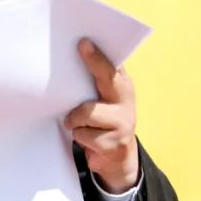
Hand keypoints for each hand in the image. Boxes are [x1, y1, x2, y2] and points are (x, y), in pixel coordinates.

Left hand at [64, 38, 139, 192]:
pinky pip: (82, 134)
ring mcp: (122, 124)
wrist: (119, 158)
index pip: (112, 68)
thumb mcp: (105, 100)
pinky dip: (79, 136)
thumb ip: (98, 82)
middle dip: (94, 63)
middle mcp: (126, 103)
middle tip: (81, 46)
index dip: (98, 55)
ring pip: (85, 113)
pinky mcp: (113, 144)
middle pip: (107, 79)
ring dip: (74, 120)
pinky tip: (87, 139)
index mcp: (123, 88)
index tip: (84, 42)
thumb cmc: (104, 121)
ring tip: (78, 123)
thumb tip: (78, 53)